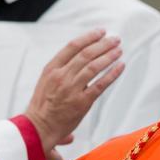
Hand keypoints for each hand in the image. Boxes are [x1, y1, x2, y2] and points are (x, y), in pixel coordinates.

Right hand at [24, 29, 123, 152]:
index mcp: (52, 69)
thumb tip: (81, 56)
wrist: (38, 128)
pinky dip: (112, 74)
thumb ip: (62, 68)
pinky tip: (121, 66)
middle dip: (103, 44)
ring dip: (109, 56)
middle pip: (86, 54)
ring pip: (94, 66)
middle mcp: (61, 76)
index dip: (88, 37)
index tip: (101, 31)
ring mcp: (72, 89)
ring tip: (119, 50)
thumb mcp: (46, 81)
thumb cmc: (43, 105)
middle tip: (115, 39)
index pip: (72, 47)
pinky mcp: (82, 102)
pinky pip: (101, 84)